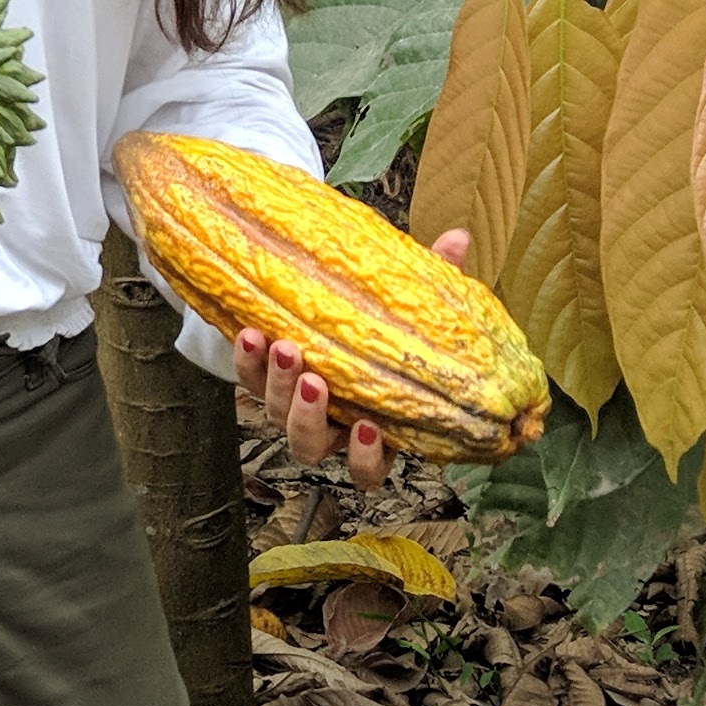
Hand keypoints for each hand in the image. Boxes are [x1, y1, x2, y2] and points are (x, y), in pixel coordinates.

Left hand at [232, 225, 470, 484]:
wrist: (317, 296)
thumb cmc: (379, 315)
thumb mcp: (407, 299)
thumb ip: (433, 277)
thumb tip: (458, 238)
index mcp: (371, 423)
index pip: (370, 467)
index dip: (365, 456)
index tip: (367, 425)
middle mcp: (328, 423)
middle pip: (313, 448)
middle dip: (309, 420)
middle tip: (314, 381)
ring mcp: (291, 403)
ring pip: (277, 418)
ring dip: (278, 388)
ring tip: (285, 348)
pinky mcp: (260, 377)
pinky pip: (247, 379)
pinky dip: (247, 360)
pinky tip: (253, 334)